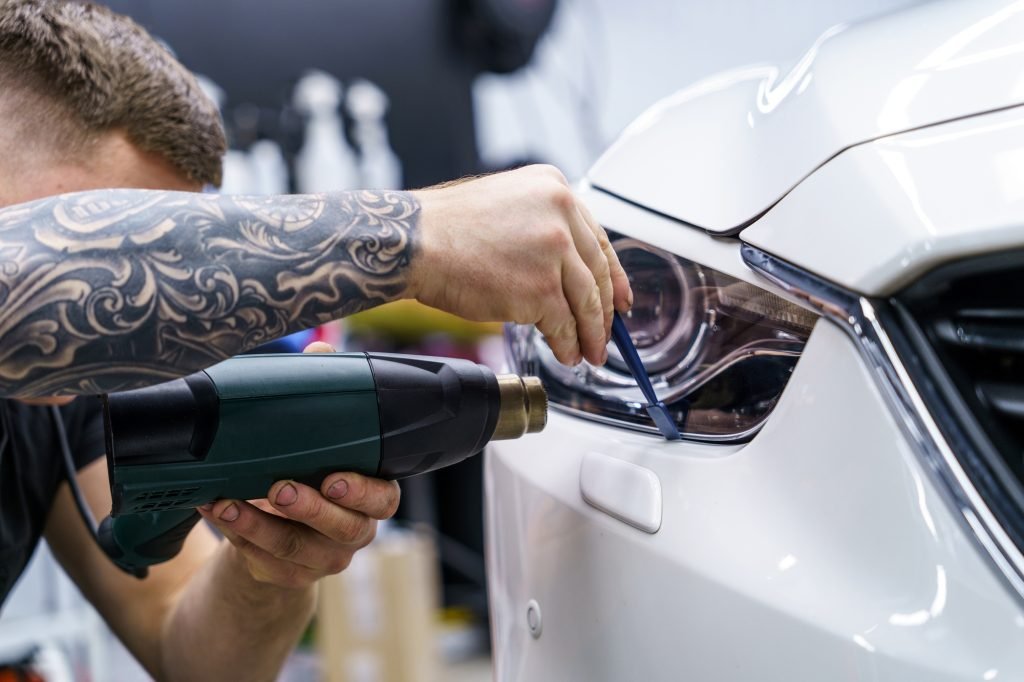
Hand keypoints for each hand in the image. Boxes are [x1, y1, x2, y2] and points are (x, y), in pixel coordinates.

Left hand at [197, 341, 400, 588]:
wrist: (278, 532)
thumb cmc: (305, 472)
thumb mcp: (317, 436)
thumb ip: (325, 396)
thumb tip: (321, 349)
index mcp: (373, 496)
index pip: (384, 498)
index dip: (362, 491)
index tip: (332, 477)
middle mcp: (355, 531)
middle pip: (345, 528)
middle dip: (310, 509)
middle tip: (279, 488)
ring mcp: (324, 559)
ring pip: (296, 549)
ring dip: (258, 524)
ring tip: (225, 501)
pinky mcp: (289, 576)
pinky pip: (265, 563)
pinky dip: (237, 537)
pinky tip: (215, 510)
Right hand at [408, 164, 632, 365]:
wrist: (415, 242)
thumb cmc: (446, 228)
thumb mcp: (507, 204)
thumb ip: (541, 226)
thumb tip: (567, 269)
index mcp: (554, 188)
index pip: (598, 238)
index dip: (614, 275)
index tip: (621, 299)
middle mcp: (560, 213)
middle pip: (597, 272)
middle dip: (604, 312)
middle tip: (606, 334)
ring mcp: (553, 250)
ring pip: (586, 301)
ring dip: (590, 333)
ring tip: (588, 352)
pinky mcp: (540, 287)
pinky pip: (564, 323)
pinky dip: (568, 343)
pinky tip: (565, 352)